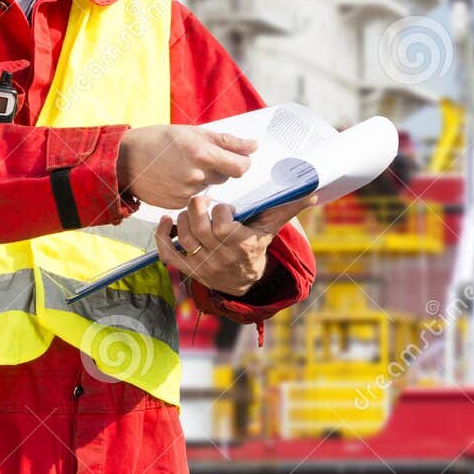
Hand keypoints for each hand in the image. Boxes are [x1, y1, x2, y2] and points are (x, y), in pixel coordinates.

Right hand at [117, 126, 257, 209]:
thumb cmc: (158, 140)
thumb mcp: (192, 132)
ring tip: (181, 166)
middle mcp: (197, 176)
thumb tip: (254, 146)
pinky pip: (194, 196)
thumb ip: (227, 141)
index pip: (241, 167)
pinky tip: (174, 178)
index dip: (243, 162)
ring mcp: (187, 193)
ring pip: (209, 186)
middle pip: (226, 176)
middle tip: (200, 156)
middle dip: (219, 167)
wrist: (124, 161)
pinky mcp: (178, 204)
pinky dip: (189, 188)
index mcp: (202, 154)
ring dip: (203, 177)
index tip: (238, 157)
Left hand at [154, 191, 318, 296]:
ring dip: (183, 220)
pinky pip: (167, 254)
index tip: (225, 207)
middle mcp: (219, 257)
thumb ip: (287, 208)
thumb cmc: (256, 246)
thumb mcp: (270, 229)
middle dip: (197, 209)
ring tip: (190, 212)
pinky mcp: (187, 268)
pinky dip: (161, 236)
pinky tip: (166, 221)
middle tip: (202, 202)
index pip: (222, 225)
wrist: (244, 281)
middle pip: (198, 229)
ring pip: (183, 238)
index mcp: (240, 245)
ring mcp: (202, 264)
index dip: (220, 212)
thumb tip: (312, 192)